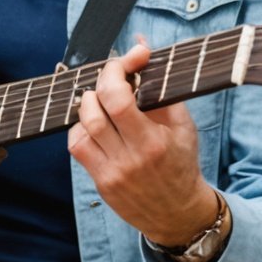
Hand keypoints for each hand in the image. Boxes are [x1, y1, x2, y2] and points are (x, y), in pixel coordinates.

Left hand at [67, 42, 210, 245]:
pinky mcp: (100, 182)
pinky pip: (77, 147)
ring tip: (105, 101)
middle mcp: (129, 159)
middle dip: (100, 84)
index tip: (127, 60)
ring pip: (80, 128)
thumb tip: (140, 48)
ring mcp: (111, 173)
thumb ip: (162, 89)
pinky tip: (97, 126)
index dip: (115, 71)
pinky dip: (82, 129)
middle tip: (113, 78)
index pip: (118, 99)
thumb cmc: (182, 164)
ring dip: (89, 105)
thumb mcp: (183, 127)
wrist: (177, 213)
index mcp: (153, 143)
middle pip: (94, 110)